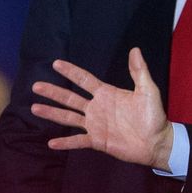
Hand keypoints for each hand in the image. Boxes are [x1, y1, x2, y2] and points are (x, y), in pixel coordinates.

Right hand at [30, 48, 174, 169]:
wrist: (157, 142)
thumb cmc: (153, 116)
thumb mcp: (148, 90)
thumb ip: (139, 72)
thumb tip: (135, 49)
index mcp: (106, 94)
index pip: (84, 80)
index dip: (71, 71)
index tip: (56, 63)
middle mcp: (97, 107)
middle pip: (70, 97)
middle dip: (53, 91)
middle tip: (36, 86)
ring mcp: (95, 124)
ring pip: (68, 117)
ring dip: (52, 113)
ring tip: (34, 108)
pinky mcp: (97, 140)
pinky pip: (78, 141)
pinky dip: (65, 142)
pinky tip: (51, 143)